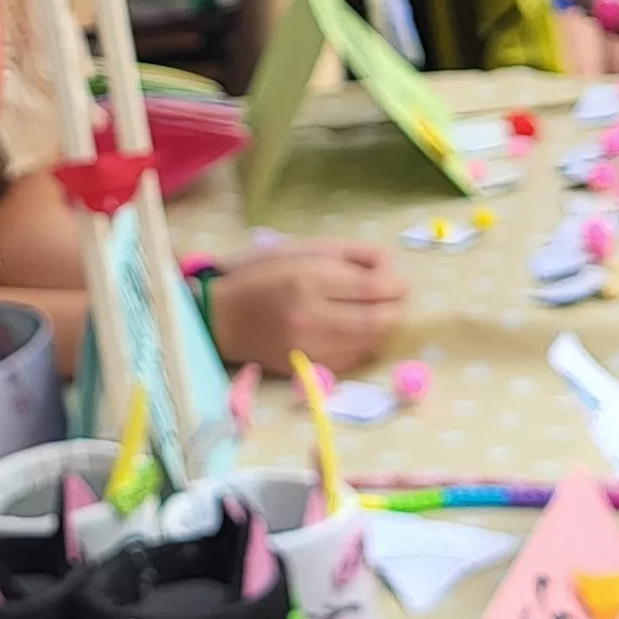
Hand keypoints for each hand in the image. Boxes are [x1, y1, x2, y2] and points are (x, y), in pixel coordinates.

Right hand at [209, 241, 407, 371]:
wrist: (221, 318)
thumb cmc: (261, 274)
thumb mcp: (303, 249)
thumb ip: (351, 254)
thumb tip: (391, 268)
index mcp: (309, 280)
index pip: (377, 288)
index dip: (396, 283)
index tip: (392, 278)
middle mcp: (312, 318)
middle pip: (382, 319)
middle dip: (394, 306)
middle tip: (388, 295)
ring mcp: (310, 348)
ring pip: (372, 342)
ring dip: (380, 325)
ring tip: (367, 310)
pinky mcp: (308, 369)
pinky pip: (354, 358)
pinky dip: (361, 343)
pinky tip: (348, 329)